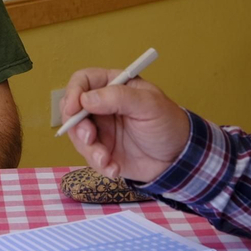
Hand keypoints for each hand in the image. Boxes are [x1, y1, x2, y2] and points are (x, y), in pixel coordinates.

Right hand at [61, 68, 190, 182]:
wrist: (178, 158)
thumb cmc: (168, 124)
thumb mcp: (149, 105)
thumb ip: (119, 98)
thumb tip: (86, 99)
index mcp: (114, 86)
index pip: (83, 81)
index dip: (74, 92)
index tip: (73, 109)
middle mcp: (102, 106)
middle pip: (72, 109)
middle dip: (77, 126)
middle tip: (90, 138)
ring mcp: (101, 129)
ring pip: (77, 136)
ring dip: (89, 150)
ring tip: (106, 159)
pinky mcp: (103, 151)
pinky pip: (89, 157)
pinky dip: (99, 165)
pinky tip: (115, 169)